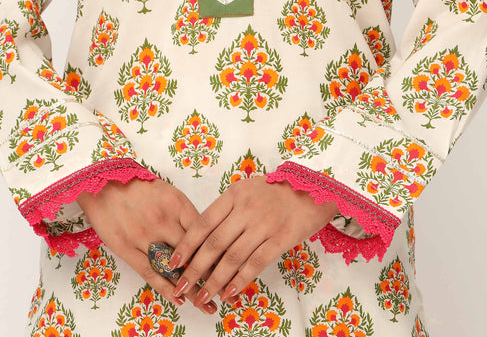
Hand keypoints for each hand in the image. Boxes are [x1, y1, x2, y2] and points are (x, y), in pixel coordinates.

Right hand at [77, 178, 218, 313]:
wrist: (103, 181)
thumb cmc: (139, 186)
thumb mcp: (168, 192)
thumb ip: (185, 214)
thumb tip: (205, 236)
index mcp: (177, 203)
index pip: (205, 233)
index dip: (219, 252)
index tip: (231, 268)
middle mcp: (164, 220)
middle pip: (193, 252)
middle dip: (210, 274)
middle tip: (226, 292)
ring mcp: (144, 236)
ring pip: (173, 267)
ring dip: (191, 287)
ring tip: (207, 304)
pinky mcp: (126, 248)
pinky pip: (150, 272)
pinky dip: (166, 288)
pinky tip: (180, 299)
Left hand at [167, 175, 337, 306]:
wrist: (313, 189)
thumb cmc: (276, 191)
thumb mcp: (247, 190)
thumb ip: (227, 210)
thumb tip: (202, 239)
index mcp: (234, 194)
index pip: (203, 222)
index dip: (186, 245)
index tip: (173, 262)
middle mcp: (246, 208)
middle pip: (214, 243)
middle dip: (195, 269)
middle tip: (181, 287)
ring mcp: (264, 224)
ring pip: (232, 257)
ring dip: (215, 281)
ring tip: (203, 296)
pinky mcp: (281, 238)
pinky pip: (256, 263)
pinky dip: (240, 280)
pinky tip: (230, 293)